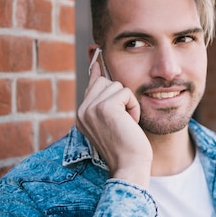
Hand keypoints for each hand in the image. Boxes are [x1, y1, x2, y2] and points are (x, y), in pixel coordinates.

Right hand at [76, 57, 151, 187]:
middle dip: (121, 96)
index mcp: (82, 115)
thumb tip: (105, 79)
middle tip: (125, 120)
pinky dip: (134, 107)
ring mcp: (90, 108)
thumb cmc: (127, 148)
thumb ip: (108, 102)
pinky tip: (130, 123)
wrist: (129, 166)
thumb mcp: (114, 123)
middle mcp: (82, 110)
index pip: (92, 84)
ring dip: (128, 103)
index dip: (97, 69)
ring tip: (127, 124)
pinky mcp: (104, 107)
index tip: (96, 49)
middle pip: (105, 81)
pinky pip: (126, 92)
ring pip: (116, 85)